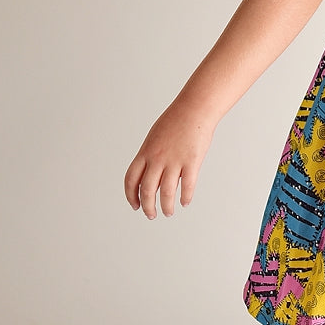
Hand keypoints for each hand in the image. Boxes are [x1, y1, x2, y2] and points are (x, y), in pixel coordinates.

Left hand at [124, 99, 215, 217]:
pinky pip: (187, 186)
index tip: (135, 205)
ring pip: (166, 192)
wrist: (194, 109)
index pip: (131, 180)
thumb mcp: (155, 137)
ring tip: (168, 212)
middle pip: (147, 190)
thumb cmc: (176, 120)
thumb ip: (151, 156)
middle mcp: (157, 159)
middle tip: (151, 215)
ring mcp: (174, 161)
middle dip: (147, 207)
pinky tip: (185, 202)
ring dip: (166, 206)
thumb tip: (152, 175)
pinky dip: (185, 197)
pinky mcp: (191, 162)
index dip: (131, 196)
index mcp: (145, 152)